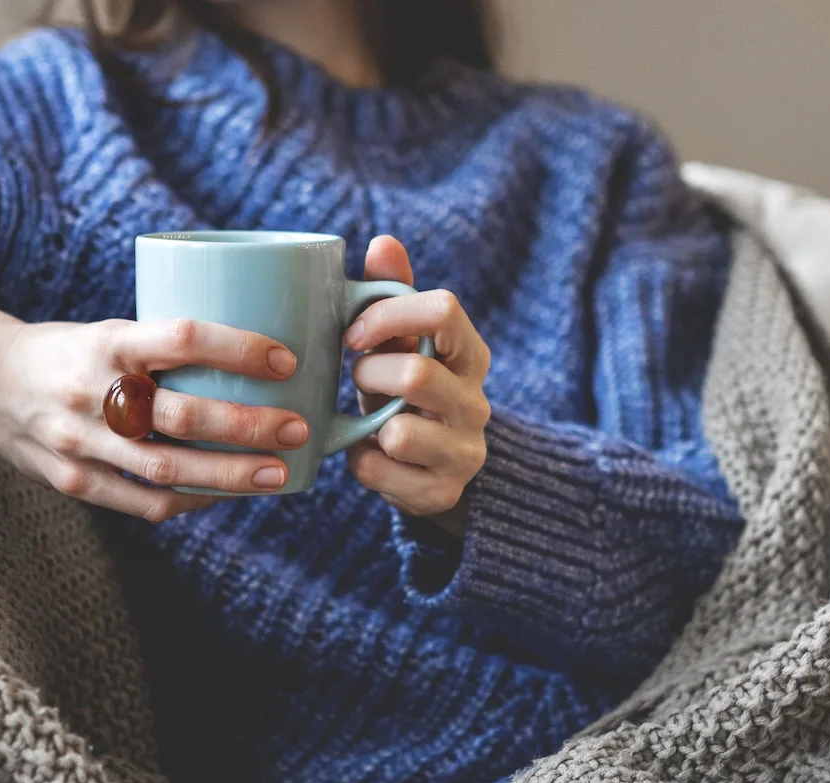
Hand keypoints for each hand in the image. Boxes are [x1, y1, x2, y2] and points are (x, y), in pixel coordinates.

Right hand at [0, 301, 311, 521]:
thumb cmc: (68, 350)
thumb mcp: (110, 330)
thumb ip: (166, 348)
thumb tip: (259, 357)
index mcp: (105, 341)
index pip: (181, 338)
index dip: (238, 348)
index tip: (286, 359)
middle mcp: (90, 394)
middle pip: (181, 416)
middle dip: (248, 426)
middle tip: (297, 427)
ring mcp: (80, 444)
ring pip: (167, 470)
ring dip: (231, 476)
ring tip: (279, 474)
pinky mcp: (73, 481)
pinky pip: (143, 502)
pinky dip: (191, 501)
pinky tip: (224, 495)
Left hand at [344, 236, 491, 531]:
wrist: (434, 466)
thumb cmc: (405, 388)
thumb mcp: (402, 341)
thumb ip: (393, 292)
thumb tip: (383, 242)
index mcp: (470, 353)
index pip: (444, 310)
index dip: (388, 315)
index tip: (353, 333)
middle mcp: (476, 402)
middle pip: (416, 374)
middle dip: (369, 374)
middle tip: (356, 378)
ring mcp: (464, 451)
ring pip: (401, 433)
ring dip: (367, 422)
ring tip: (367, 419)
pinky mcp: (442, 492)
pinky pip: (380, 472)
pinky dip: (360, 462)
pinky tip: (368, 454)